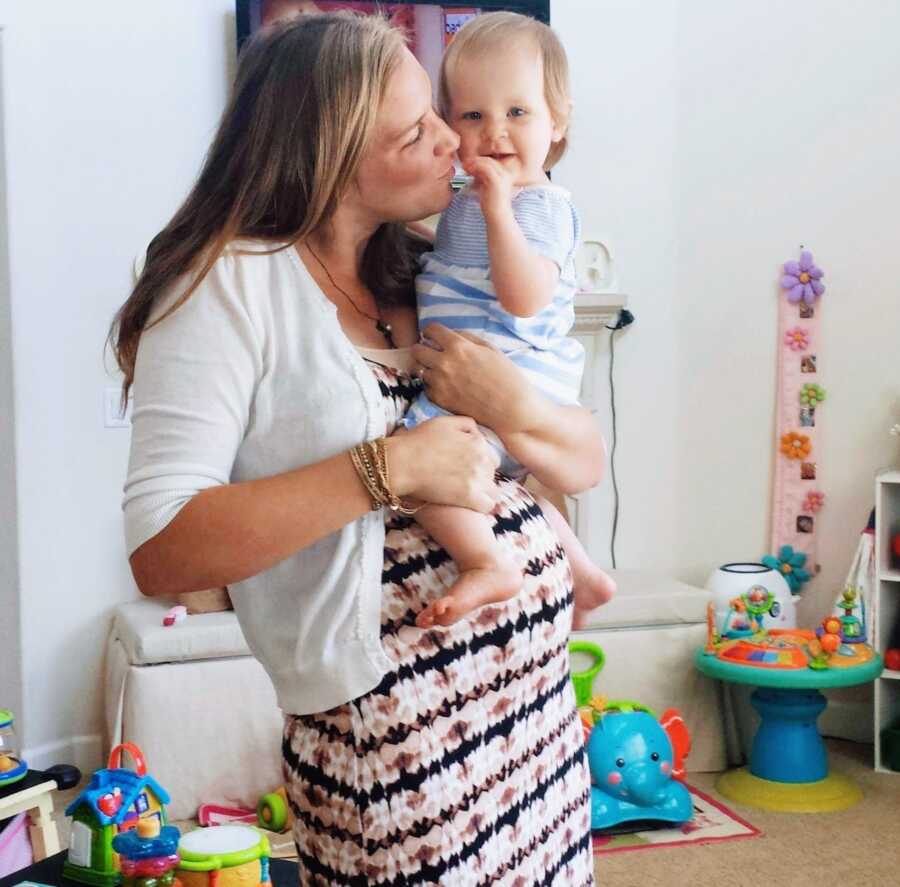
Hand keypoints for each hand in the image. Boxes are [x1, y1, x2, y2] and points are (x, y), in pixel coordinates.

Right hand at [386, 416, 498, 512]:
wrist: (402, 463)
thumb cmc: (418, 441)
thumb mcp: (444, 422)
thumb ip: (466, 424)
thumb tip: (477, 433)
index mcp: (477, 442)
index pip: (491, 456)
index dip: (479, 463)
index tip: (466, 468)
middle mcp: (481, 459)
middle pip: (492, 473)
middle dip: (481, 477)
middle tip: (463, 481)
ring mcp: (476, 479)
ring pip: (492, 490)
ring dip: (482, 491)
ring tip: (465, 494)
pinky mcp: (469, 497)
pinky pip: (487, 505)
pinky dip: (480, 505)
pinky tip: (469, 504)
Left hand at [412, 324, 540, 436]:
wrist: (510, 408)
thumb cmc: (505, 377)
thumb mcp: (489, 349)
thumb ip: (467, 338)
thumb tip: (450, 334)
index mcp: (458, 346)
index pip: (431, 330)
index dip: (431, 331)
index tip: (432, 335)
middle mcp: (444, 363)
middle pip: (417, 349)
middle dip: (424, 348)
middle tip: (433, 353)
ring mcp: (440, 383)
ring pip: (419, 369)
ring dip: (427, 368)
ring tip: (441, 372)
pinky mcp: (440, 400)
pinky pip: (426, 388)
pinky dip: (432, 386)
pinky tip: (445, 387)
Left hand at [462, 155, 513, 219]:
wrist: (497, 215)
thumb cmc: (491, 204)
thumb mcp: (485, 187)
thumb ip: (481, 177)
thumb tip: (472, 169)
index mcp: (504, 174)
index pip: (491, 162)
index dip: (478, 161)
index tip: (468, 165)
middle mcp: (505, 173)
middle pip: (489, 160)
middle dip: (475, 161)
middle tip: (464, 164)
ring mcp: (502, 176)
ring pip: (487, 162)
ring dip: (473, 163)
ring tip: (464, 167)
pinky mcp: (496, 180)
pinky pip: (485, 168)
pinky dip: (475, 168)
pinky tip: (468, 171)